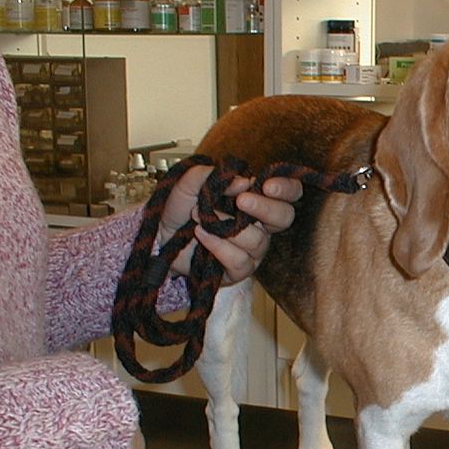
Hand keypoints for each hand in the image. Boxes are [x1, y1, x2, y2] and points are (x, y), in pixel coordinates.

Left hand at [159, 164, 299, 283]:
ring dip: (227, 226)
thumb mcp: (191, 183)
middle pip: (284, 218)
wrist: (160, 237)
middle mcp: (260, 226)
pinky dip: (218, 245)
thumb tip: (243, 182)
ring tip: (200, 216)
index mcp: (257, 202)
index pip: (288, 195)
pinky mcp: (238, 271)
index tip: (267, 185)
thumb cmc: (180, 210)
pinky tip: (201, 234)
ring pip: (257, 240)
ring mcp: (252, 251)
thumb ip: (214, 176)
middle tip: (241, 201)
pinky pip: (239, 260)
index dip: (287, 189)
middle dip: (266, 208)